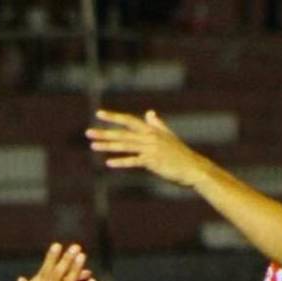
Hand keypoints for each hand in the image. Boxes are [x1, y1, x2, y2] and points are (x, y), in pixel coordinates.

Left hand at [87, 109, 210, 186]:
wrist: (193, 167)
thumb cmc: (180, 154)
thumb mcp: (168, 136)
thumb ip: (157, 124)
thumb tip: (149, 113)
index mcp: (151, 130)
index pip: (129, 120)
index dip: (113, 117)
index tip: (99, 114)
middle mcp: (149, 137)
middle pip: (122, 133)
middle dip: (104, 133)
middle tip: (87, 133)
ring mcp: (151, 149)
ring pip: (125, 146)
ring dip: (108, 146)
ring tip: (93, 146)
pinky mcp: (153, 161)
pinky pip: (133, 161)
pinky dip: (121, 162)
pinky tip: (109, 163)